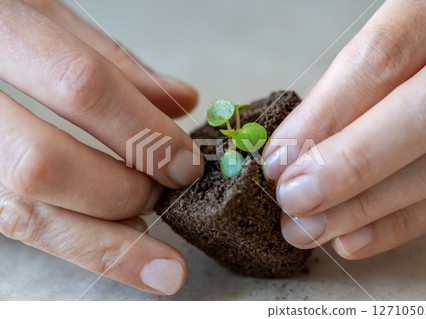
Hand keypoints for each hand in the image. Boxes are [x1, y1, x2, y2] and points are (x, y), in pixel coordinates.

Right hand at [0, 0, 203, 294]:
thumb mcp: (48, 16)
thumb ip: (114, 61)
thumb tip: (181, 101)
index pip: (82, 88)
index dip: (143, 133)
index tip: (185, 163)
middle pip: (43, 164)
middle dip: (121, 192)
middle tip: (163, 195)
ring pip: (22, 212)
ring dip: (101, 241)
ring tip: (149, 249)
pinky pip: (15, 222)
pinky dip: (71, 238)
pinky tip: (109, 240)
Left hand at [262, 0, 425, 259]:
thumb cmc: (419, 38)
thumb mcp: (392, 35)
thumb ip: (355, 80)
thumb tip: (294, 144)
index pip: (383, 59)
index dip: (325, 114)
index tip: (277, 158)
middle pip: (422, 113)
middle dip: (346, 167)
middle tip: (291, 202)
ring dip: (363, 208)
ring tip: (307, 230)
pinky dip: (400, 223)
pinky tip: (352, 239)